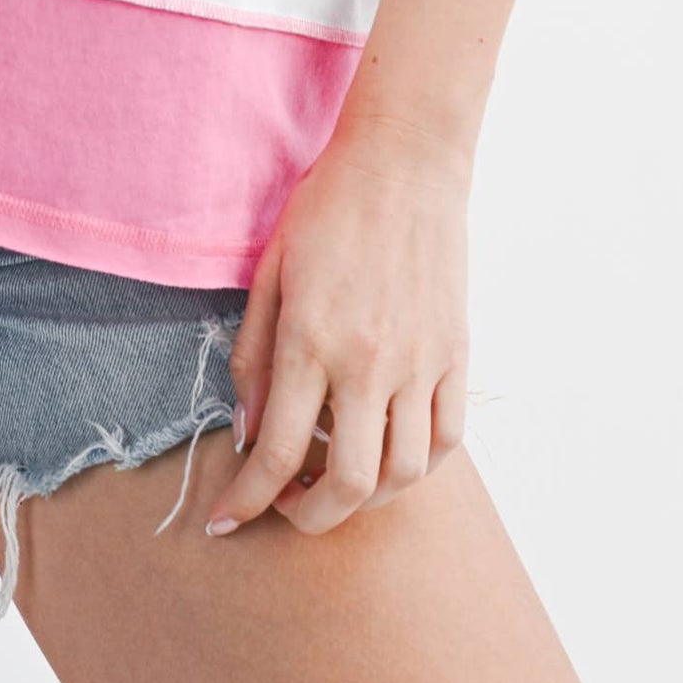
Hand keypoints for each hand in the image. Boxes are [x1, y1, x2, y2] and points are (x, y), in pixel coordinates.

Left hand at [206, 112, 473, 538]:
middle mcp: (368, 363)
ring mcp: (421, 363)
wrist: (404, 162)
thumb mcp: (269, 271)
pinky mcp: (456, 355)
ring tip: (334, 480)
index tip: (225, 520)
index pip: (277, 452)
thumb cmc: (326, 207)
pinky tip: (388, 452)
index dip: (246, 500)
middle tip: (285, 508)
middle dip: (309, 518)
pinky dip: (417, 464)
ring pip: (403, 474)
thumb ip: (253, 354)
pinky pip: (447, 439)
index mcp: (311, 340)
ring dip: (364, 499)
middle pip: (348, 485)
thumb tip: (247, 430)